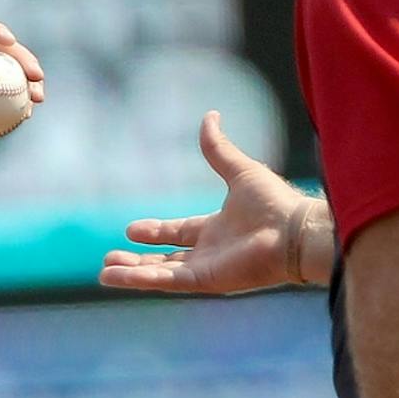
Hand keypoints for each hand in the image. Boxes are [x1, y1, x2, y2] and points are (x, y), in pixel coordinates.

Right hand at [100, 111, 323, 293]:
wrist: (294, 231)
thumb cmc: (275, 202)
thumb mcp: (239, 170)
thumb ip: (218, 149)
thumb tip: (209, 116)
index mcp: (217, 228)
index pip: (179, 232)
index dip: (155, 231)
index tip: (131, 229)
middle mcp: (210, 252)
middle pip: (166, 258)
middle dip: (138, 259)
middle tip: (111, 257)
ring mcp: (206, 269)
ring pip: (161, 274)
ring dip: (132, 273)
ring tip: (104, 272)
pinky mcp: (205, 281)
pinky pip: (166, 281)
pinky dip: (140, 279)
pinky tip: (115, 276)